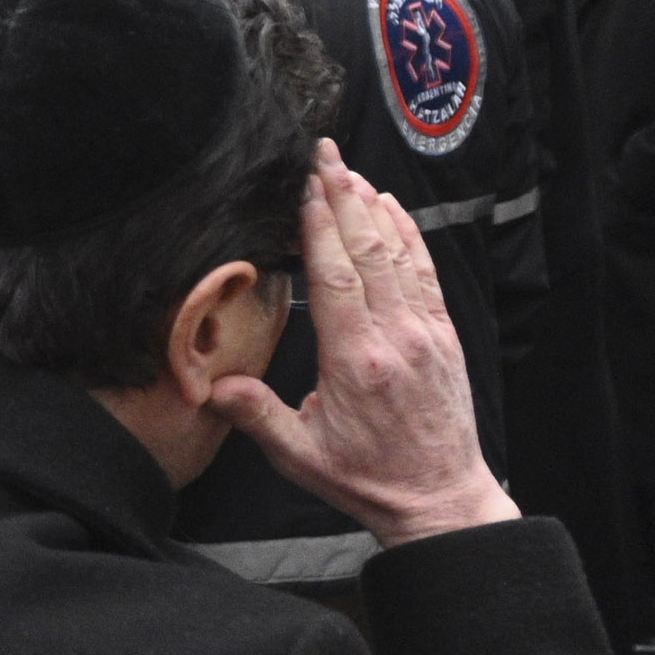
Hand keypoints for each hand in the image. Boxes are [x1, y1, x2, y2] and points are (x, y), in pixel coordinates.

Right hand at [198, 144, 515, 546]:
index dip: (321, 228)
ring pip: (400, 255)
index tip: (306, 189)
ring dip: (375, 209)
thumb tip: (210, 386)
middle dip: (345, 198)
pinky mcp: (444, 336)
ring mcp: (426, 333)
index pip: (337, 277)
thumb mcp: (299, 455)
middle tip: (325, 156)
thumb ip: (256, 415)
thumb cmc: (369, 478)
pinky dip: (410, 235)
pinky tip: (394, 210)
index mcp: (356, 361)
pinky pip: (426, 272)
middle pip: (369, 251)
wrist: (440, 498)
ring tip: (350, 172)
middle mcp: (396, 337)